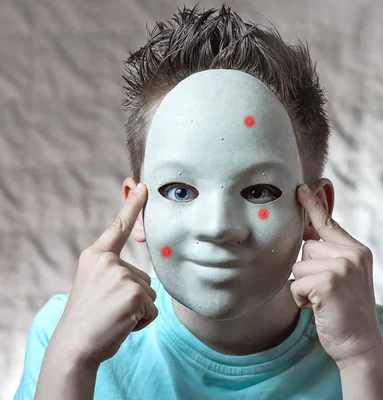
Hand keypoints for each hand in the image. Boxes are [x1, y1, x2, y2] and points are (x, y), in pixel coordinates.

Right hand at [51, 183, 157, 367]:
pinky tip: (121, 325)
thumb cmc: (87, 320)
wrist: (74, 347)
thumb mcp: (96, 286)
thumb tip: (142, 277)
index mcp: (96, 256)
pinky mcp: (134, 294)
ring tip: (113, 317)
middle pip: (144, 277)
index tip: (145, 186)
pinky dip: (142, 322)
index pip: (118, 227)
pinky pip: (153, 310)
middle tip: (108, 310)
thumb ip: (115, 274)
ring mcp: (122, 276)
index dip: (133, 205)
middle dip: (134, 298)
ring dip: (138, 311)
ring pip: (150, 295)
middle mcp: (108, 261)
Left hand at [291, 184, 382, 368]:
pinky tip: (318, 309)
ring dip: (303, 287)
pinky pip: (295, 284)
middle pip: (307, 246)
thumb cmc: (348, 313)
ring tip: (323, 302)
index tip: (300, 188)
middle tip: (326, 293)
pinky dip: (300, 300)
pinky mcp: (328, 282)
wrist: (361, 345)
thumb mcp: (345, 277)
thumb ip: (331, 254)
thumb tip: (307, 234)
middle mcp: (352, 254)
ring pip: (299, 266)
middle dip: (308, 271)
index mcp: (358, 250)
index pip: (328, 222)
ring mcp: (342, 266)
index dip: (312, 204)